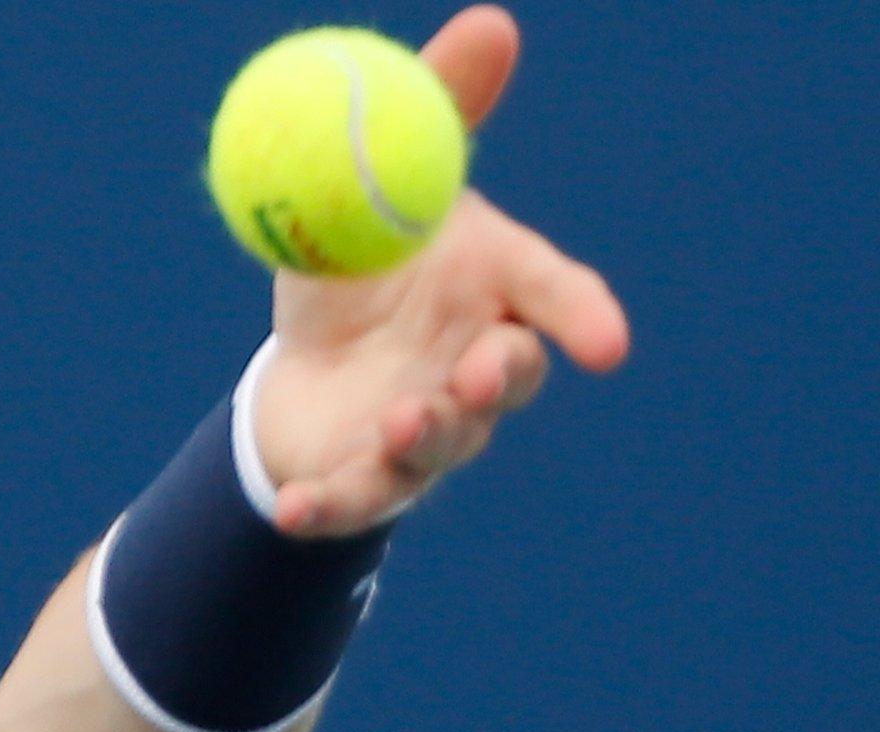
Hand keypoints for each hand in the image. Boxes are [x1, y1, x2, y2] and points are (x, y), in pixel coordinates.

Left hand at [252, 5, 630, 537]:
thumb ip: (437, 113)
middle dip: (502, 377)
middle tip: (485, 367)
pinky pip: (352, 500)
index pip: (552, 299)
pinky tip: (293, 511)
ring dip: (428, 433)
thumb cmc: (368, 263)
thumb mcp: (386, 181)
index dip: (583, 319)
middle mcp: (474, 368)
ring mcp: (428, 430)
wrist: (308, 358)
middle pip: (506, 379)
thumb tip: (493, 24)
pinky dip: (326, 508)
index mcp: (490, 290)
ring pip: (442, 442)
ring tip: (402, 418)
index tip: (609, 343)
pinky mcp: (369, 478)